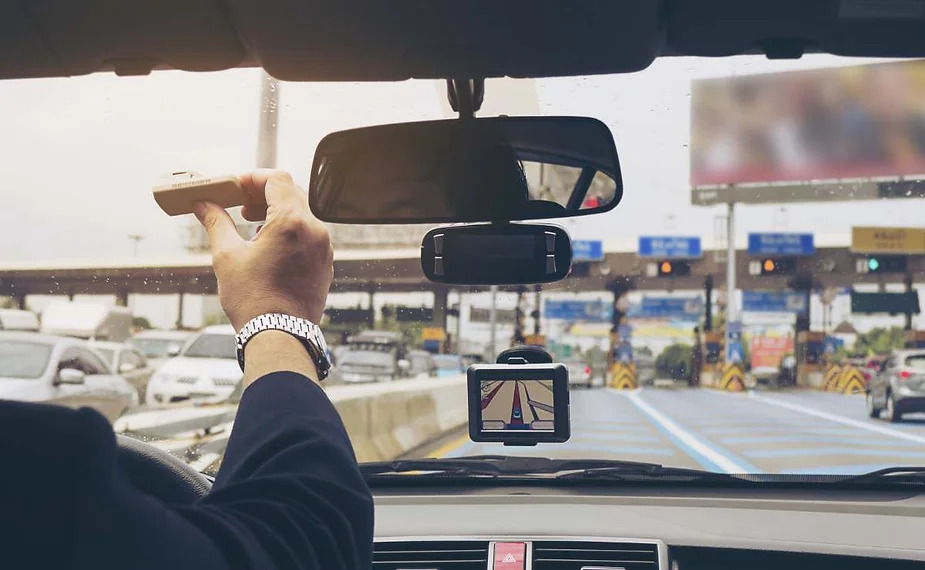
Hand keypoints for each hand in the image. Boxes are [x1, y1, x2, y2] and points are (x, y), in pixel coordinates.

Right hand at [194, 170, 332, 330]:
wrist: (280, 337)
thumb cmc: (253, 300)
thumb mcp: (227, 256)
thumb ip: (216, 223)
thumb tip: (202, 204)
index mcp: (292, 222)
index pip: (277, 179)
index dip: (254, 177)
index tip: (236, 185)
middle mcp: (315, 231)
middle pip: (292, 193)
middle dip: (264, 194)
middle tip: (240, 204)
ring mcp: (325, 248)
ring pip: (303, 215)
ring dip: (278, 212)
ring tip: (252, 227)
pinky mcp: (326, 264)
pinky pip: (311, 235)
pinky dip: (291, 232)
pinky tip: (270, 247)